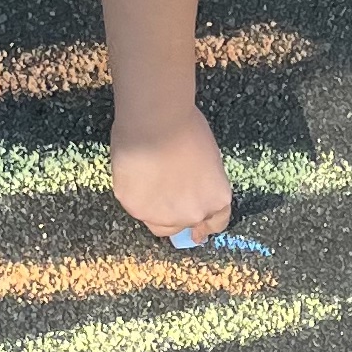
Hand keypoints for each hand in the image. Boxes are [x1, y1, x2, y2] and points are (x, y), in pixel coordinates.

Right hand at [112, 106, 231, 242]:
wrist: (157, 122)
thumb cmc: (186, 129)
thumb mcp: (208, 161)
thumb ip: (202, 186)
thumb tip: (190, 192)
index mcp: (216, 200)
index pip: (215, 224)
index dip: (204, 225)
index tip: (197, 229)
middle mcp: (193, 214)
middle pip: (182, 225)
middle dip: (175, 212)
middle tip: (164, 189)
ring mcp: (163, 216)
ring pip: (157, 223)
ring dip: (154, 208)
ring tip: (149, 179)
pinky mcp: (136, 209)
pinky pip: (136, 208)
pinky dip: (135, 196)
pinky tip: (136, 174)